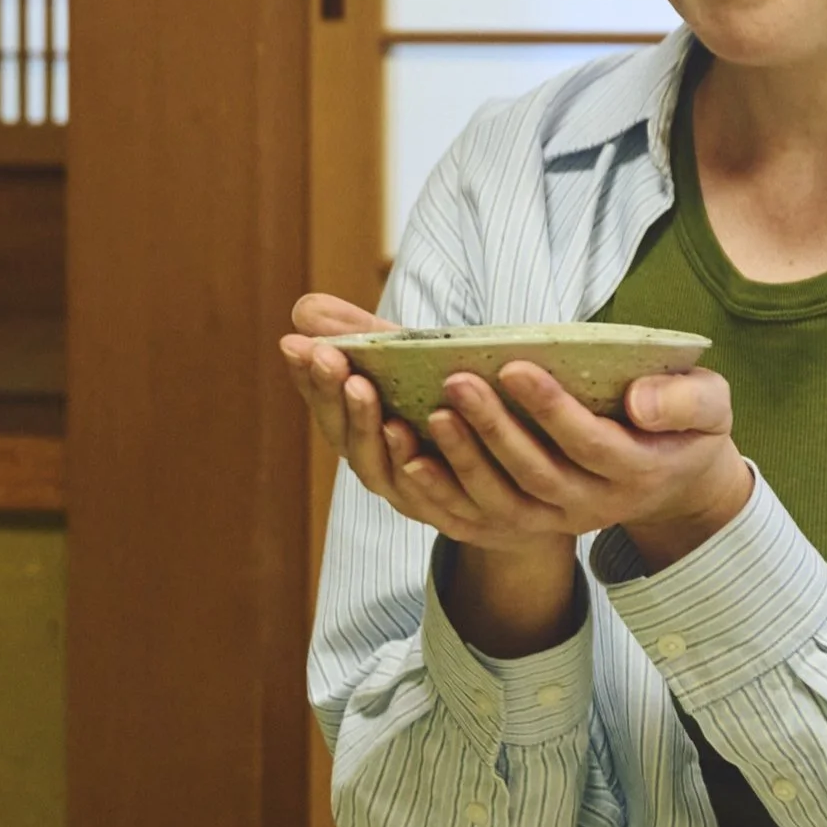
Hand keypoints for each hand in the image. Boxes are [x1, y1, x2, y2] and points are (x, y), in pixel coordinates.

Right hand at [277, 294, 565, 554]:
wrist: (530, 471)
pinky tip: (415, 452)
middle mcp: (381, 469)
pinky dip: (419, 479)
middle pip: (345, 438)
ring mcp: (415, 497)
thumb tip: (304, 308)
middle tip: (328, 358)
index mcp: (364, 432)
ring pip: (381, 472)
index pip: (326, 403)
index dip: (308, 376)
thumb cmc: (461, 405)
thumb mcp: (415, 364)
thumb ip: (367, 335)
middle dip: (333, 396)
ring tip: (364, 389)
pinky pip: (434, 503)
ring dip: (368, 430)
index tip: (296, 343)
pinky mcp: (460, 517)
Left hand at [412, 361, 752, 565]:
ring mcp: (559, 521)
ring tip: (431, 414)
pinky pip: (478, 522)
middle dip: (495, 429)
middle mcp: (596, 505)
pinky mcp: (528, 526)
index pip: (592, 444)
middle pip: (538, 475)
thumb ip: (684, 401)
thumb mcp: (709, 405)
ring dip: (462, 462)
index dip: (552, 410)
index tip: (514, 366)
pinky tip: (408, 459)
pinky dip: (441, 496)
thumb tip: (639, 402)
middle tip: (457, 382)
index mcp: (639, 470)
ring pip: (504, 503)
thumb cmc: (684, 423)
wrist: (671, 479)